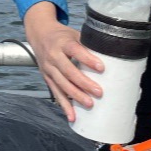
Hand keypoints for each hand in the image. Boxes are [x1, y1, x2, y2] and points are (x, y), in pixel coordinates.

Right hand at [23, 2, 104, 121]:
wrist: (39, 34)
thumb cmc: (62, 35)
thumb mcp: (74, 34)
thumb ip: (88, 44)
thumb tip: (111, 53)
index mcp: (62, 43)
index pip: (75, 50)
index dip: (88, 59)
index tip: (101, 68)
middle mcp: (53, 56)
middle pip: (68, 71)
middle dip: (84, 83)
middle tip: (99, 92)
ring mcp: (48, 68)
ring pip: (62, 84)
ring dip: (75, 96)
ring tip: (90, 104)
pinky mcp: (47, 78)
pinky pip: (56, 93)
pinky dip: (64, 105)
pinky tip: (72, 116)